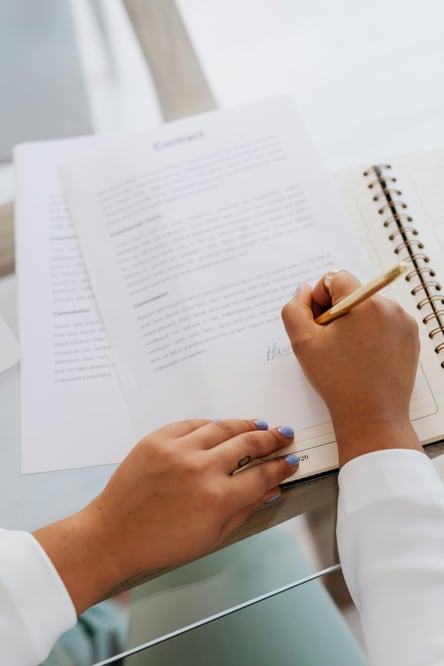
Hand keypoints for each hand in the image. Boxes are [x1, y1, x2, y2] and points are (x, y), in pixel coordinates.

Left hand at [34, 418, 297, 613]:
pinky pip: (192, 424)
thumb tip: (272, 489)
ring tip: (259, 424)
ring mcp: (177, 450)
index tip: (290, 460)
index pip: (263, 474)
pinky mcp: (157, 439)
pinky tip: (221, 427)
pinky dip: (211, 424)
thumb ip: (246, 509)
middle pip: (249, 443)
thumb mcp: (213, 536)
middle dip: (272, 438)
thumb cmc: (161, 543)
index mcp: (218, 499)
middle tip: (284, 434)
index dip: (282, 466)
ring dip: (245, 424)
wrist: (113, 535)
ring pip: (223, 427)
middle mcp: (201, 470)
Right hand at [281, 270, 422, 464]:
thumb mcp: (302, 342)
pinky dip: (370, 333)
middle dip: (336, 311)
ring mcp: (404, 322)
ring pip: (368, 308)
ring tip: (347, 352)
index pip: (335, 278)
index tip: (318, 323)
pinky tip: (363, 356)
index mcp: (363, 302)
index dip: (319, 298)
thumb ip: (295, 309)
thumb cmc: (338, 381)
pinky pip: (384, 322)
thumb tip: (303, 291)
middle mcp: (389, 306)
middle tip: (329, 342)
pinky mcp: (410, 337)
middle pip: (352, 292)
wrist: (372, 416)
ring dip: (353, 322)